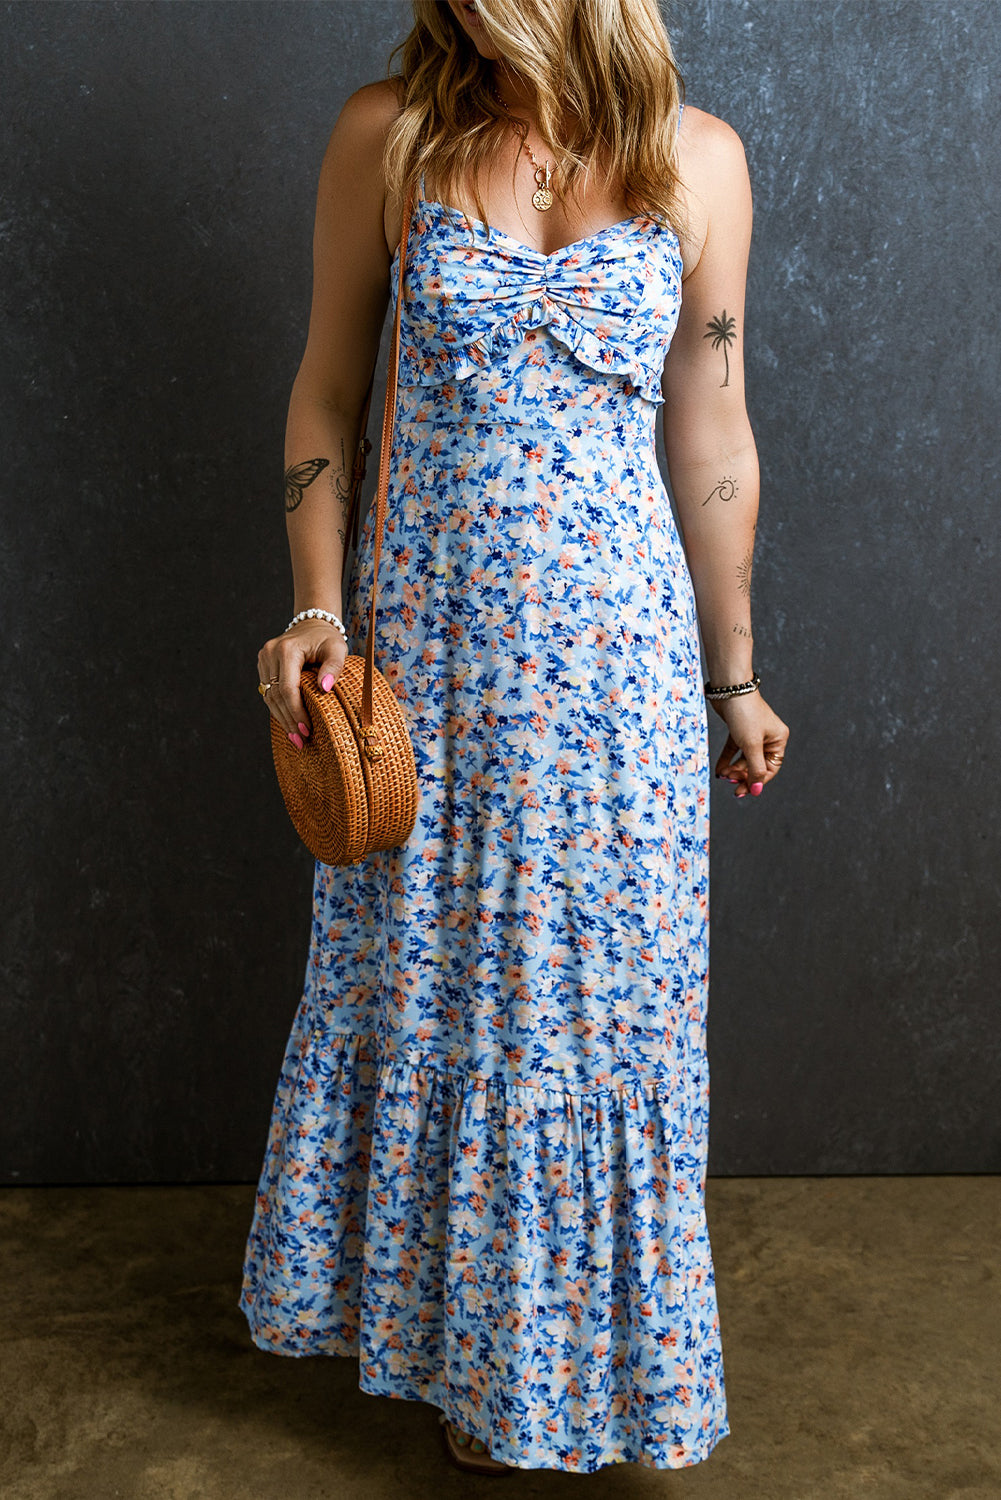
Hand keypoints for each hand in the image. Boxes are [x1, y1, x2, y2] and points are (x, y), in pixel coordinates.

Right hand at [256, 624, 347, 748]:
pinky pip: (268, 692)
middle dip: (289, 720)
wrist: (312, 625)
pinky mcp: (264, 666)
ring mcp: (264, 660)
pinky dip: (278, 709)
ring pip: (269, 696)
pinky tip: (289, 723)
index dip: (296, 712)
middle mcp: (270, 654)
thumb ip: (334, 667)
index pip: (288, 688)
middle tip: (301, 741)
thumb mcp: (337, 649)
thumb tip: (325, 688)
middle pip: (276, 695)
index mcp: (286, 650)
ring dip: (282, 718)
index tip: (306, 730)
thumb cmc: (327, 639)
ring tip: (295, 738)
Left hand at [711, 690, 788, 797]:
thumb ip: (754, 769)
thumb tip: (756, 790)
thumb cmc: (744, 714)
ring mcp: (753, 733)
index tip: (743, 790)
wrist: (729, 688)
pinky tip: (720, 770)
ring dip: (734, 769)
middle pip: (756, 764)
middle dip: (743, 775)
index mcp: (778, 740)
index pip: (770, 768)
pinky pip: (734, 750)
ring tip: (723, 775)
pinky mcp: (738, 730)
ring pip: (744, 758)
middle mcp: (768, 737)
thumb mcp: (751, 744)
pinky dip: (727, 760)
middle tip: (731, 783)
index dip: (756, 780)